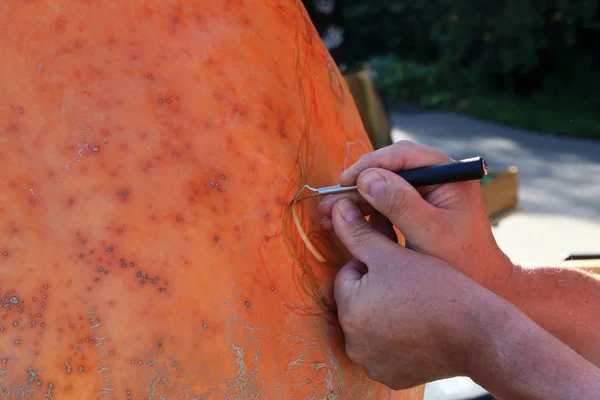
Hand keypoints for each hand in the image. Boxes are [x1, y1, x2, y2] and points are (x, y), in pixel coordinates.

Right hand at [319, 140, 513, 293]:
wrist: (483, 287)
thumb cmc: (464, 263)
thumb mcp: (430, 233)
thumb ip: (401, 204)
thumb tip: (367, 178)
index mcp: (449, 174)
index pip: (403, 155)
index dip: (370, 165)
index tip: (345, 181)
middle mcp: (437, 177)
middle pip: (389, 168)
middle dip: (357, 184)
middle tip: (330, 200)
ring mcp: (425, 193)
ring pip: (382, 186)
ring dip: (356, 199)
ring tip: (329, 214)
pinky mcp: (415, 210)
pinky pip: (384, 203)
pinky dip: (363, 211)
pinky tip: (344, 222)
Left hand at [330, 197, 490, 388]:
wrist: (479, 334)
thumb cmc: (436, 288)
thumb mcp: (393, 254)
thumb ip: (359, 232)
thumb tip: (338, 208)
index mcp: (349, 311)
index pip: (349, 273)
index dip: (373, 262)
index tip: (398, 260)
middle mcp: (353, 343)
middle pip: (358, 300)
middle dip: (376, 287)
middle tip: (408, 279)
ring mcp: (373, 363)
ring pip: (372, 324)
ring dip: (386, 310)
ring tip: (415, 300)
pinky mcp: (392, 377)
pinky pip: (386, 349)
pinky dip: (398, 337)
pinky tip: (420, 326)